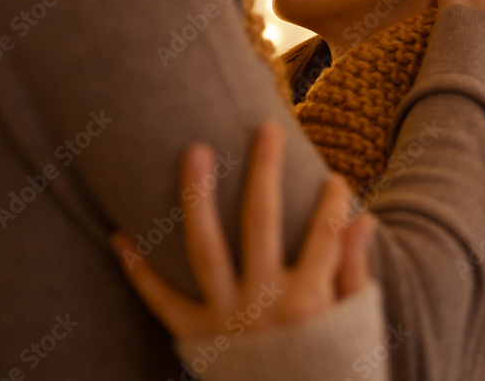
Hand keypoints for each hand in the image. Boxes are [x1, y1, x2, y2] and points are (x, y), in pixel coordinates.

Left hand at [111, 122, 375, 339]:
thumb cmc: (330, 369)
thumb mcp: (353, 325)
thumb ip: (354, 273)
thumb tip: (364, 219)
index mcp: (309, 302)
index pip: (324, 232)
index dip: (333, 201)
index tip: (334, 179)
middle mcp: (264, 305)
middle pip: (261, 222)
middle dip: (265, 170)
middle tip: (265, 128)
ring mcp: (225, 320)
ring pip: (206, 248)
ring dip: (198, 197)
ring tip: (195, 152)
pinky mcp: (196, 339)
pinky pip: (162, 302)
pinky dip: (140, 271)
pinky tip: (120, 234)